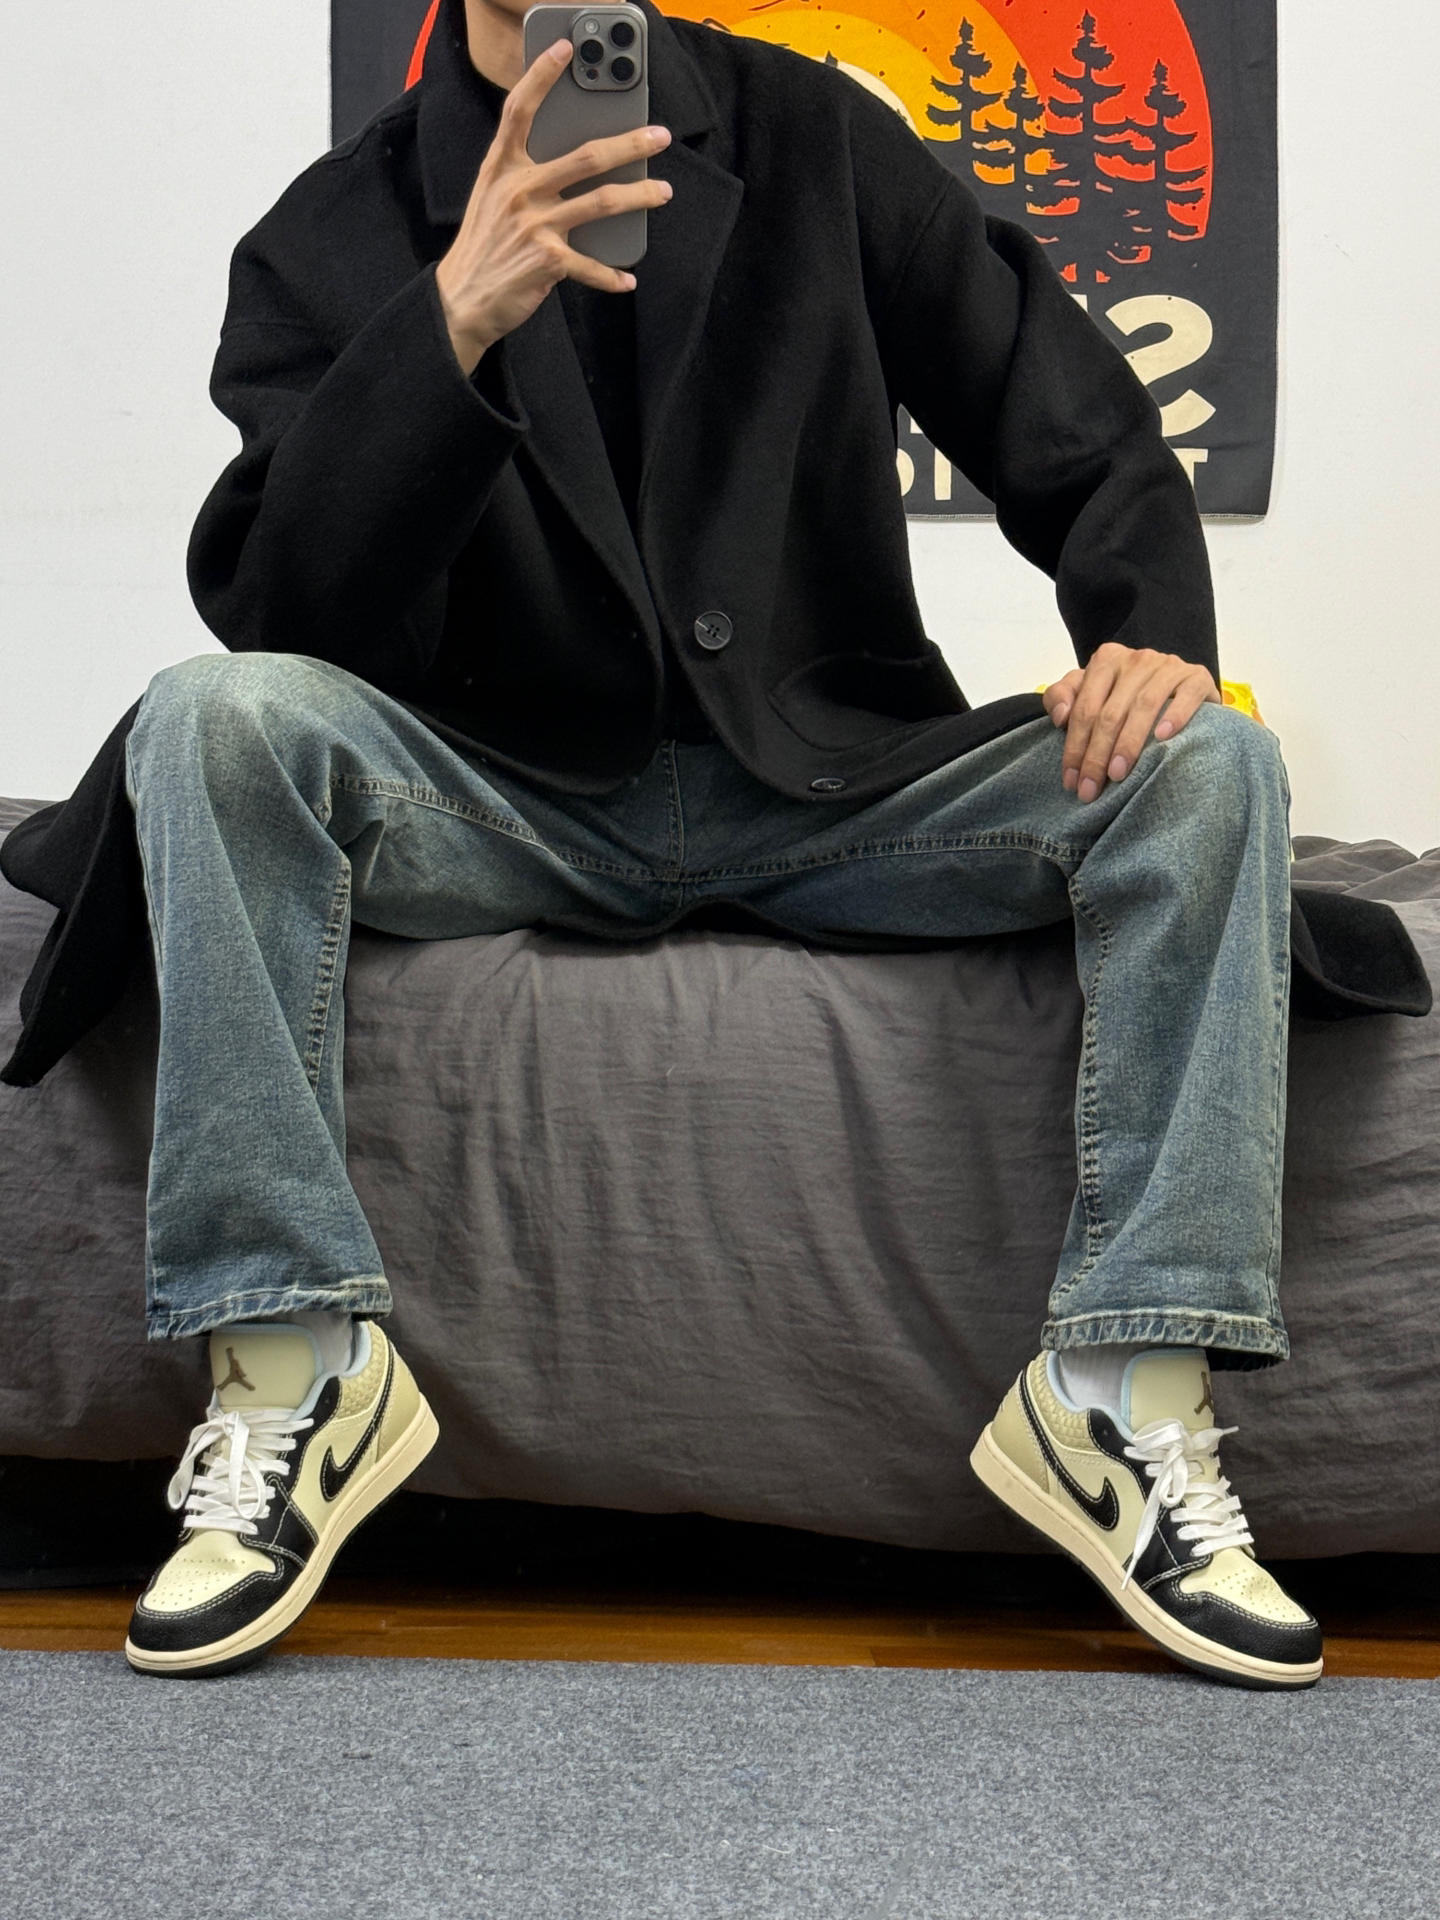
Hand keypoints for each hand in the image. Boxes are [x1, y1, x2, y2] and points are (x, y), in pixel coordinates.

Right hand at [434, 37, 674, 373]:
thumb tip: (575, 167)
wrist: (462, 299)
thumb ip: (524, 177)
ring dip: (639, 196)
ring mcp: (535, 225)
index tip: (565, 48)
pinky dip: (612, 275)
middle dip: (629, 144)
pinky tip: (628, 278)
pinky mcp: (548, 261)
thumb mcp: (493, 200)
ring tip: (661, 192)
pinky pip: (592, 265)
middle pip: (585, 156)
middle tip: (659, 137)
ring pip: (601, 203)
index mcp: (502, 168)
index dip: (541, 76)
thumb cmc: (484, 247)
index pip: (519, 111)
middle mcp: (519, 190)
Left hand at [1043, 642, 1221, 801]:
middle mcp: (1137, 659)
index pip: (1085, 708)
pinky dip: (1175, 716)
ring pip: (1144, 706)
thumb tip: (1060, 716)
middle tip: (1091, 788)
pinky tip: (1163, 738)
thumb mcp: (1089, 692)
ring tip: (1118, 774)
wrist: (1178, 688)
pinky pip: (1186, 695)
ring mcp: (1169, 666)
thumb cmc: (1126, 697)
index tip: (1072, 781)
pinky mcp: (1197, 677)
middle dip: (1097, 755)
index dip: (1075, 747)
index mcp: (1107, 660)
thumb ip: (1062, 697)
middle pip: (1111, 712)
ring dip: (1129, 743)